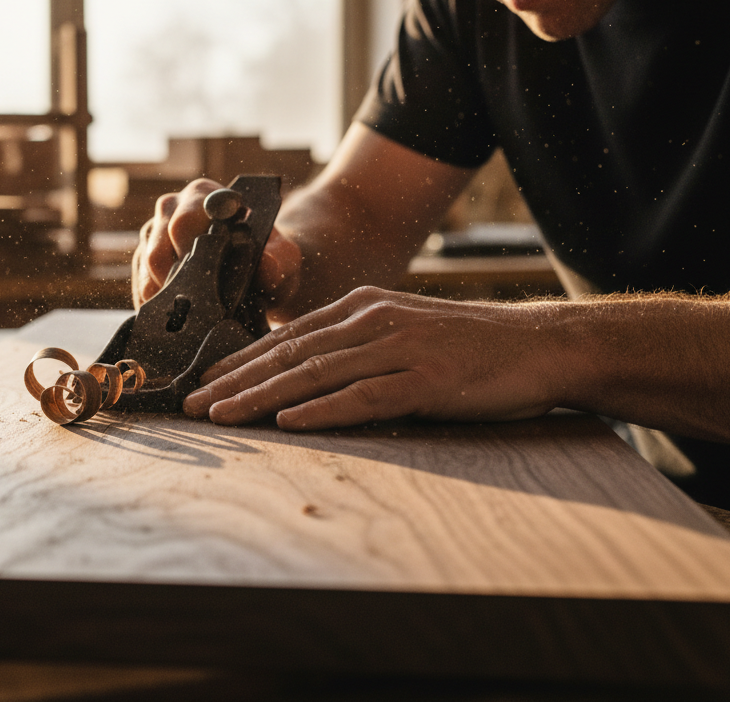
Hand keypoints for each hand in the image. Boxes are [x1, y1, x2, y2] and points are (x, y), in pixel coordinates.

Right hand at [131, 178, 301, 308]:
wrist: (257, 276)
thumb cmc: (268, 260)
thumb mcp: (283, 260)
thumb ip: (279, 261)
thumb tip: (265, 265)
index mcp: (205, 196)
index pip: (183, 222)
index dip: (191, 252)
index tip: (208, 276)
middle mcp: (172, 209)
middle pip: (157, 251)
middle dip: (179, 284)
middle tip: (204, 305)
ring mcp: (153, 235)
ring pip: (145, 273)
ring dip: (168, 298)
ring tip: (194, 314)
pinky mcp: (142, 260)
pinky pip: (140, 287)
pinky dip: (158, 306)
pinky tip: (177, 317)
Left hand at [182, 286, 562, 428]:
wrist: (536, 345)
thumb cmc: (464, 347)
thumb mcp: (399, 331)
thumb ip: (352, 345)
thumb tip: (301, 370)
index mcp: (360, 308)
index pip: (285, 337)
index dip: (239, 361)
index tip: (202, 383)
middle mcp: (371, 321)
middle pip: (289, 354)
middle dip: (235, 381)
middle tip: (193, 405)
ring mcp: (399, 347)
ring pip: (315, 374)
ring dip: (262, 396)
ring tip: (223, 415)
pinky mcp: (426, 378)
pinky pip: (365, 396)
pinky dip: (324, 410)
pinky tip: (291, 422)